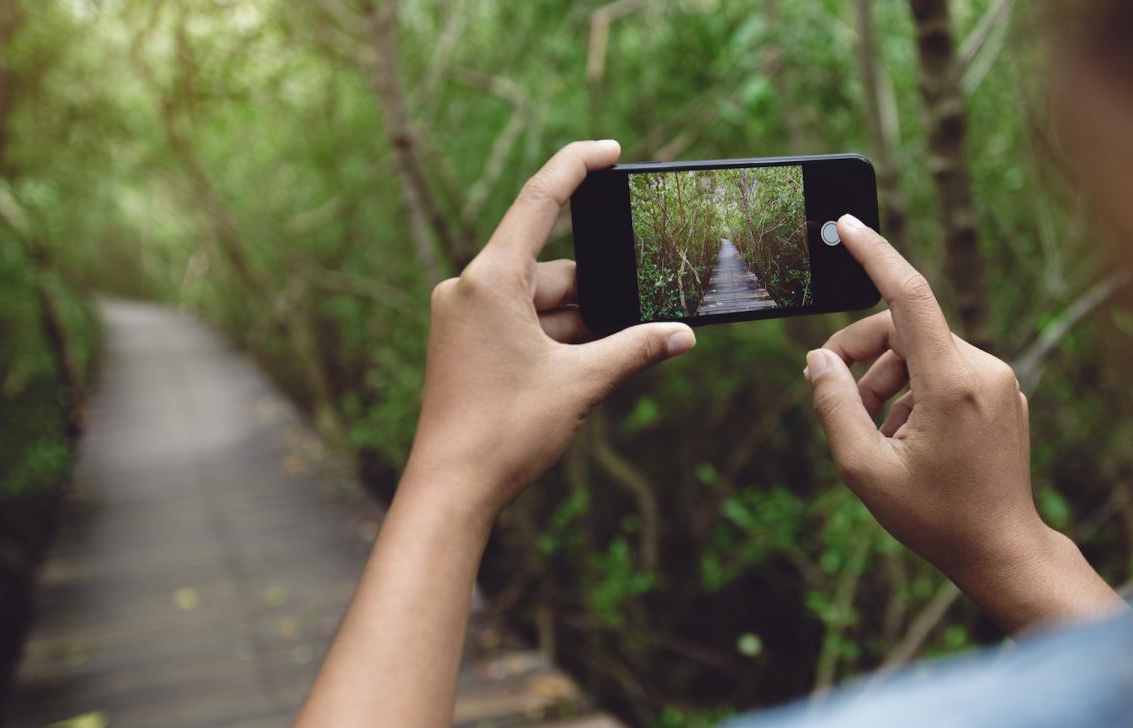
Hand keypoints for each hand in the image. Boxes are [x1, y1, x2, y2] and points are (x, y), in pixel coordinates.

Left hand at [403, 140, 695, 515]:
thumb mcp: (581, 383)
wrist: (450, 490)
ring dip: (580, 325)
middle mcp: (468, 289)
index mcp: (489, 280)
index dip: (576, 168)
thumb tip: (682, 336)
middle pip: (551, 270)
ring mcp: (463, 318)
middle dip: (599, 295)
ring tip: (612, 361)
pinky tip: (588, 366)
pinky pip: (521, 324)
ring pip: (539, 303)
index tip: (609, 151)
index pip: (539, 202)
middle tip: (645, 319)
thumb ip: (635, 350)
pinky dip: (556, 338)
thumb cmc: (505, 433)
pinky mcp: (464, 345)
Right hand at [805, 215, 1122, 631]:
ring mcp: (999, 380)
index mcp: (952, 383)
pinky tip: (906, 437)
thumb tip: (818, 360)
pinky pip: (946, 369)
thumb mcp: (864, 469)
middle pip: (905, 329)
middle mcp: (983, 369)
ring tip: (872, 432)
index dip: (875, 255)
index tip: (847, 225)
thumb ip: (834, 406)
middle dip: (862, 354)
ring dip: (886, 380)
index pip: (910, 296)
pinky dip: (914, 390)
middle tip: (831, 390)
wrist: (1003, 550)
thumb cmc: (934, 517)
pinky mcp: (1003, 393)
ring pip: (923, 350)